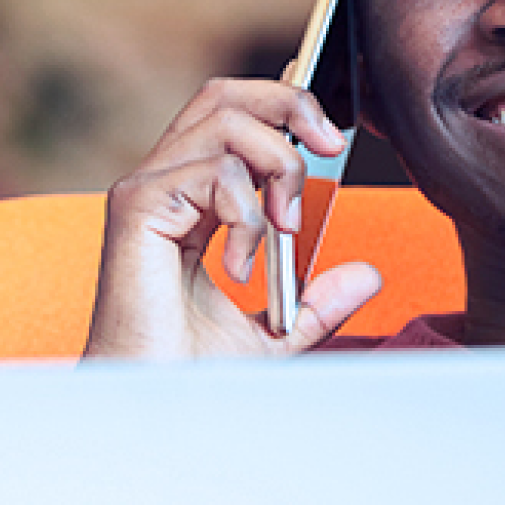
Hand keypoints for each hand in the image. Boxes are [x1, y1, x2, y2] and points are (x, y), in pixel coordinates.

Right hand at [86, 78, 384, 357]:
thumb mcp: (276, 332)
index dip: (280, 99)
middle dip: (290, 103)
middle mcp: (160, 183)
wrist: (151, 410)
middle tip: (332, 146)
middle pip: (226, 95)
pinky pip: (213, 173)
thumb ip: (318, 300)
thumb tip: (368, 275)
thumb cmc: (191, 373)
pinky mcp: (136, 208)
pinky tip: (242, 266)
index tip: (329, 129)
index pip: (231, 115)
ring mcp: (144, 192)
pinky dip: (247, 214)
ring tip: (284, 228)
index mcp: (186, 199)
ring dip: (279, 165)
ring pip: (226, 121)